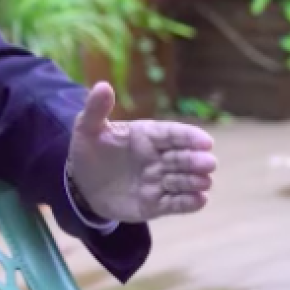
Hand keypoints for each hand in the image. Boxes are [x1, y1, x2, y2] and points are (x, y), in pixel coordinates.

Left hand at [66, 82, 217, 223]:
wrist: (81, 184)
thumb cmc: (89, 151)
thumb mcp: (87, 128)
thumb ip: (96, 109)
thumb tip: (102, 85)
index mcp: (146, 135)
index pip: (172, 133)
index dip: (189, 136)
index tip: (206, 141)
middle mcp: (158, 158)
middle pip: (183, 158)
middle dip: (196, 160)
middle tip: (208, 163)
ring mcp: (158, 181)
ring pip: (183, 181)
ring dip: (195, 181)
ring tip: (204, 181)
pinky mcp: (156, 204)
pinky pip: (176, 204)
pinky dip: (189, 203)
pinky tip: (200, 200)